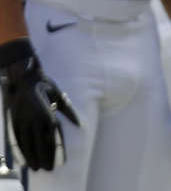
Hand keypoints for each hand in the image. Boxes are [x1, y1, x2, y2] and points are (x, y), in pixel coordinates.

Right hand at [0, 39, 79, 170]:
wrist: (24, 77)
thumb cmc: (44, 85)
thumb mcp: (59, 96)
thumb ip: (69, 111)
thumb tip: (80, 123)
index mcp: (46, 114)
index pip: (51, 138)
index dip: (54, 151)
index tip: (58, 162)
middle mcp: (34, 119)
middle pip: (39, 144)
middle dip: (43, 158)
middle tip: (48, 169)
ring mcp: (22, 120)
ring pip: (26, 143)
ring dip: (31, 156)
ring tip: (35, 167)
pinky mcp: (14, 120)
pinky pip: (17, 138)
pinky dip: (20, 149)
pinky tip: (23, 157)